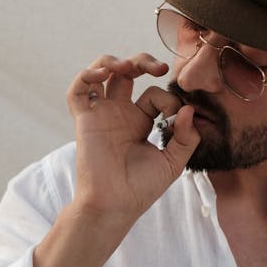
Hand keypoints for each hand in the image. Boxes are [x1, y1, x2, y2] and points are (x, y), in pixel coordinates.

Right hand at [68, 52, 198, 232]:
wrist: (115, 205)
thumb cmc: (141, 189)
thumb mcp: (173, 162)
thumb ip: (186, 137)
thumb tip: (188, 110)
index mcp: (140, 122)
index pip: (155, 95)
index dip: (168, 100)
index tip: (174, 120)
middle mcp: (120, 114)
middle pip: (127, 74)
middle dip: (143, 62)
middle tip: (161, 67)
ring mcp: (101, 115)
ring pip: (100, 73)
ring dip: (112, 61)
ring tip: (127, 66)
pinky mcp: (85, 120)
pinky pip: (78, 91)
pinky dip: (86, 75)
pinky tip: (102, 74)